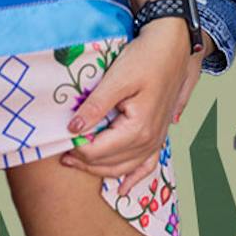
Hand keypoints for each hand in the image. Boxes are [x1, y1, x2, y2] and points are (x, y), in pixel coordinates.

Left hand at [62, 19, 189, 183]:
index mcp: (138, 129)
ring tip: (78, 164)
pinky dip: (134, 178)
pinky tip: (123, 189)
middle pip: (111, 163)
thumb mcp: (117, 79)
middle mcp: (150, 140)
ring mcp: (157, 139)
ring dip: (101, 170)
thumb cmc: (146, 58)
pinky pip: (147, 165)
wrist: (174, 46)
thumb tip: (73, 130)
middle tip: (62, 156)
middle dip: (85, 162)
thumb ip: (95, 107)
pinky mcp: (159, 133)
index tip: (61, 141)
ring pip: (126, 168)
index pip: (99, 151)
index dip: (77, 149)